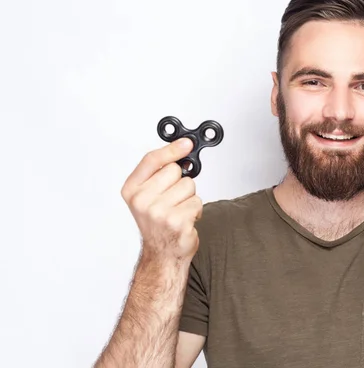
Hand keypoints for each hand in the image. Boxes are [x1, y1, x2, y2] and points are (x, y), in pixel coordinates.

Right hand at [121, 137, 201, 260]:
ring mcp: (159, 212)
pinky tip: (185, 220)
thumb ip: (159, 173)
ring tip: (178, 211)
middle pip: (175, 170)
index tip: (186, 143)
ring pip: (188, 186)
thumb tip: (182, 148)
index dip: (171, 149)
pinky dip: (195, 210)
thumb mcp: (148, 195)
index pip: (152, 160)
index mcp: (132, 190)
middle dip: (180, 182)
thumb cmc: (158, 224)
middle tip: (173, 199)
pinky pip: (197, 202)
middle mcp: (142, 201)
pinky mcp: (177, 221)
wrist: (163, 254)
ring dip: (189, 198)